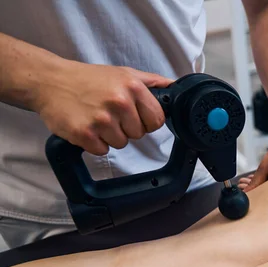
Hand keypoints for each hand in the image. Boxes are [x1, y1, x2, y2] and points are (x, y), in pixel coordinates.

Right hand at [34, 61, 172, 155]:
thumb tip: (176, 88)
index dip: (146, 121)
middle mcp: (119, 102)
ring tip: (96, 118)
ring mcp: (101, 119)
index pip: (157, 120)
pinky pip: (102, 150)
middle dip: (126, 128)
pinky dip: (94, 143)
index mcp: (132, 87)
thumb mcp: (124, 73)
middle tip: (109, 113)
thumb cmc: (88, 79)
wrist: (50, 81)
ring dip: (110, 136)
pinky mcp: (84, 134)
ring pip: (121, 144)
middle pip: (139, 134)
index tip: (134, 116)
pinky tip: (87, 126)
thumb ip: (152, 82)